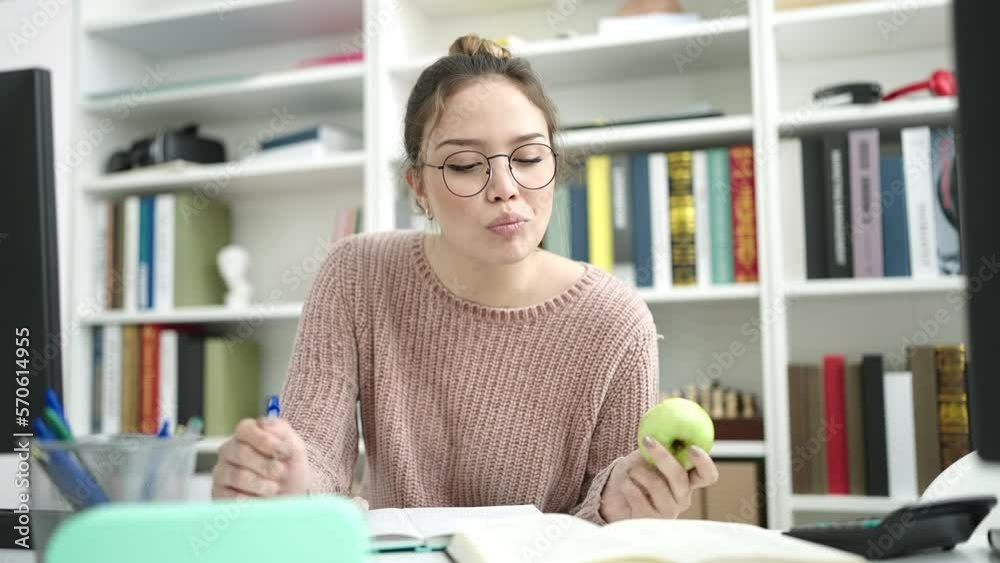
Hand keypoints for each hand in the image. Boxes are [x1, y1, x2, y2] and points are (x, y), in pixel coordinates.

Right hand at [211, 417, 309, 498]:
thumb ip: (281, 430)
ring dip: (260, 484)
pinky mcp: (219, 495)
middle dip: (266, 465)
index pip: (245, 429)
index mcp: (245, 434)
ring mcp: (222, 472)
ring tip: (275, 488)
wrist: (290, 497)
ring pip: (237, 476)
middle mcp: (229, 450)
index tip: (284, 452)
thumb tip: (263, 424)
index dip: (265, 440)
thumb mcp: (293, 447)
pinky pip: (232, 497)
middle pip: (241, 453)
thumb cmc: (289, 469)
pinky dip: (251, 500)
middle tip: (281, 473)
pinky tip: (262, 500)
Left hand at [599, 437, 718, 521]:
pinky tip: (625, 485)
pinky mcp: (648, 520)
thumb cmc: (635, 472)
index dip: (704, 463)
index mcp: (687, 481)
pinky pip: (637, 495)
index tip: (691, 447)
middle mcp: (681, 498)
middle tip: (648, 440)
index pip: (708, 475)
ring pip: (656, 485)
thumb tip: (662, 414)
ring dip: (637, 471)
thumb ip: (661, 443)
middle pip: (680, 478)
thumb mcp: (649, 455)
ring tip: (630, 470)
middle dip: (663, 457)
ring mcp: (666, 512)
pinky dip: (627, 484)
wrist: (614, 497)